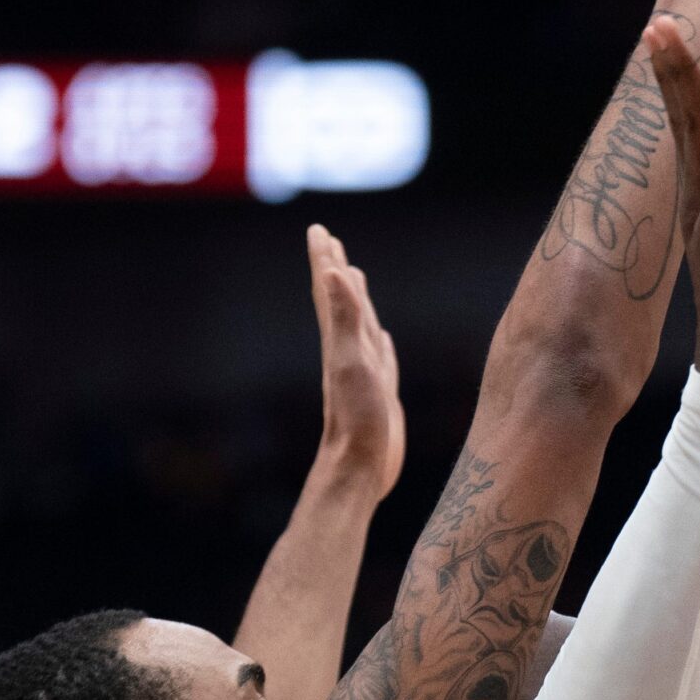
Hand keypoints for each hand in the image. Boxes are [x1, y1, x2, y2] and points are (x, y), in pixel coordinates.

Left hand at [307, 224, 403, 502]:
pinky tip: (381, 338)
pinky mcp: (378, 392)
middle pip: (340, 301)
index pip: (330, 291)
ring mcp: (364, 373)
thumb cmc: (355, 420)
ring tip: (355, 275)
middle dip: (334, 269)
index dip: (325, 260)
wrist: (359, 469)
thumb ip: (344, 318)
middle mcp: (348, 353)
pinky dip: (378, 340)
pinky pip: (378, 356)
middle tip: (329, 240)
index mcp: (339, 341)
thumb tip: (334, 272)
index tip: (318, 230)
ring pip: (359, 326)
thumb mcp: (351, 363)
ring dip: (356, 299)